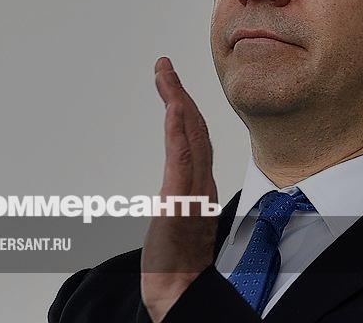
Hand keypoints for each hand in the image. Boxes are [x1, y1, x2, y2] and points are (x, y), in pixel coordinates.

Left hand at [140, 57, 219, 321]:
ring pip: (189, 140)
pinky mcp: (181, 208)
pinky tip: (173, 111)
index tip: (169, 79)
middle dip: (178, 93)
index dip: (183, 106)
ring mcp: (192, 196)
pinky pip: (181, 163)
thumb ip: (185, 203)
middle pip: (192, 130)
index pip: (192, 138)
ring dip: (177, 103)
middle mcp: (199, 187)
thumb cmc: (179, 269)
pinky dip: (179, 133)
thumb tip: (186, 190)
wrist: (180, 300)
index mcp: (198, 188)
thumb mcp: (179, 226)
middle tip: (163, 64)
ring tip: (166, 76)